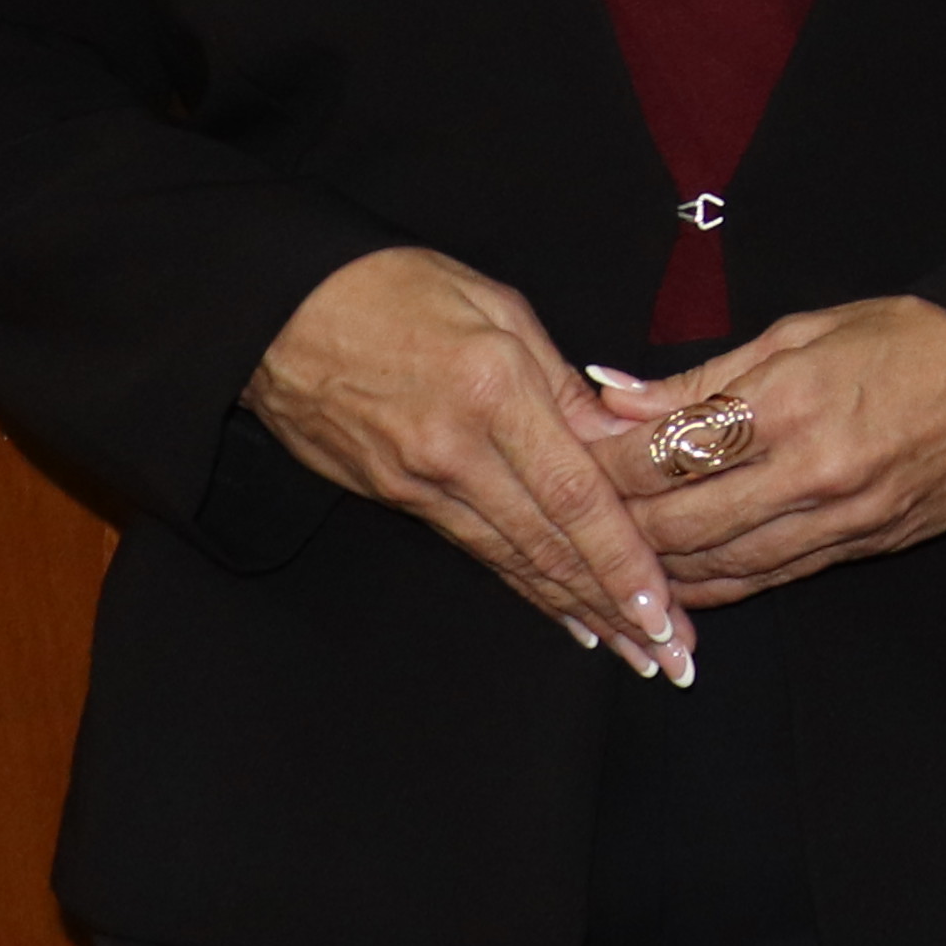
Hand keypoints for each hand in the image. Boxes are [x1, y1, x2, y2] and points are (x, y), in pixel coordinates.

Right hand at [244, 247, 689, 679]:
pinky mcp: (393, 497)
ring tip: (630, 651)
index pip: (573, 492)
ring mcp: (419, 482)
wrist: (275, 311)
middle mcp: (456, 450)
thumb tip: (622, 438)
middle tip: (670, 658)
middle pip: (549, 545)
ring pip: (513, 560)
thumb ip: (563, 381)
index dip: (621, 557)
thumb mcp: (494, 305)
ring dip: (576, 611)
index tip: (662, 608)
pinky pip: (476, 548)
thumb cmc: (392, 286)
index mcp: (493, 389)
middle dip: (614, 607)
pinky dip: (524, 586)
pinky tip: (563, 615)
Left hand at [580, 297, 945, 610]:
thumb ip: (702, 377)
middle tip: (570, 516)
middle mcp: (814, 472)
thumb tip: (612, 393)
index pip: (666, 453)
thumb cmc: (913, 339)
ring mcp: (840, 520)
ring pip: (720, 566)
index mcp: (793, 402)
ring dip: (656, 568)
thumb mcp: (804, 330)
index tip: (565, 456)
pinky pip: (768, 580)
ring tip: (608, 558)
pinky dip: (713, 587)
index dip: (602, 463)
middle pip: (680, 524)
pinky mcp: (861, 548)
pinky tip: (676, 583)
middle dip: (615, 525)